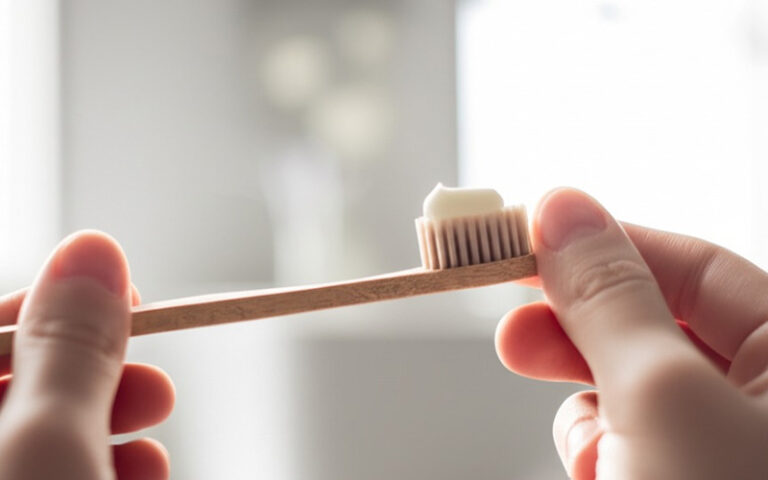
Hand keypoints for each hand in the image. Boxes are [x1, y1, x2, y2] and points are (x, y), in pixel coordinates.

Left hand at [0, 231, 174, 479]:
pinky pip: (65, 469)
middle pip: (21, 376)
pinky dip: (113, 460)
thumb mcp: (50, 444)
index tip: (127, 296)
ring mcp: (6, 477)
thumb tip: (91, 251)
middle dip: (99, 363)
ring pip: (50, 427)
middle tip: (150, 368)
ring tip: (160, 414)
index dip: (54, 302)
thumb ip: (69, 347)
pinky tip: (148, 468)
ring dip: (117, 412)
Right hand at [496, 189, 767, 478]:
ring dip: (586, 408)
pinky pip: (625, 440)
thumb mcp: (661, 396)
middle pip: (654, 326)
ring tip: (583, 443)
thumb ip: (610, 298)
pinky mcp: (673, 476)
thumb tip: (562, 210)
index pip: (698, 268)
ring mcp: (719, 443)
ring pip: (629, 388)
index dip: (608, 247)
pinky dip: (596, 450)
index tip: (528, 237)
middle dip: (578, 330)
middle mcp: (763, 398)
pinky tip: (594, 474)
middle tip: (515, 330)